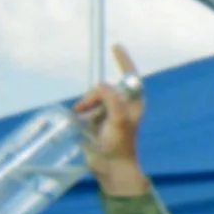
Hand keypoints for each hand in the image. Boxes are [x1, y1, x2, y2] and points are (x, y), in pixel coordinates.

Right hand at [72, 44, 148, 196]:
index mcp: (133, 103)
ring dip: (85, 104)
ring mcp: (108, 113)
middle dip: (93, 94)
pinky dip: (81, 111)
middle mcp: (122, 106)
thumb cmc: (120, 145)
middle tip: (85, 106)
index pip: (130, 77)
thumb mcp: (118, 119)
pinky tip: (80, 119)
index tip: (115, 46)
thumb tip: (101, 85)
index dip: (123, 61)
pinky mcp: (96, 121)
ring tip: (83, 117)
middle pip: (104, 88)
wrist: (110, 167)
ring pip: (92, 97)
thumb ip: (111, 98)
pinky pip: (85, 108)